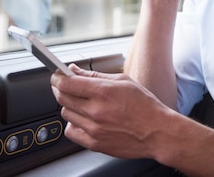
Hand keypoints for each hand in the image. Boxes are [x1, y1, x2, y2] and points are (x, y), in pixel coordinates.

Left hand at [51, 64, 175, 158]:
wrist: (157, 132)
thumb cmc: (144, 106)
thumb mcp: (123, 81)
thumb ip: (95, 75)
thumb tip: (74, 70)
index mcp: (104, 92)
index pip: (67, 83)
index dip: (57, 78)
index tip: (56, 76)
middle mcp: (96, 111)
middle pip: (62, 98)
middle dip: (59, 89)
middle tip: (64, 86)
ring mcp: (94, 129)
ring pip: (66, 113)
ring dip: (69, 106)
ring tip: (82, 103)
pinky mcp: (94, 143)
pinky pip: (71, 132)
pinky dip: (73, 124)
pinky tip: (83, 119)